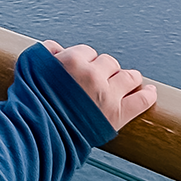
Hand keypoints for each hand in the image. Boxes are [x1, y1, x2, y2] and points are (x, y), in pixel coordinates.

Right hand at [41, 40, 156, 130]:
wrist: (38, 132)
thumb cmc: (31, 101)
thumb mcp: (30, 66)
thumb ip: (46, 52)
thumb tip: (57, 48)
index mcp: (72, 61)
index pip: (87, 52)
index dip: (84, 60)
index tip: (82, 69)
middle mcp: (92, 75)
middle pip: (108, 62)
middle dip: (105, 69)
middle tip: (100, 78)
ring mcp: (107, 95)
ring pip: (128, 76)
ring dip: (128, 77)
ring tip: (129, 81)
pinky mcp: (118, 115)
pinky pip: (141, 101)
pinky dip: (148, 95)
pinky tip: (150, 91)